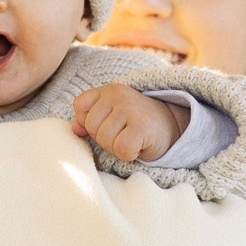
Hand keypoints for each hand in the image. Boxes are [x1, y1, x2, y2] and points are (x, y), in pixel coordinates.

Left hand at [70, 84, 187, 162]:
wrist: (171, 128)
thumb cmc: (135, 125)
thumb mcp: (111, 117)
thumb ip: (89, 120)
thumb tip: (74, 129)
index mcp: (108, 90)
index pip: (80, 106)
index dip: (89, 123)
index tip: (108, 125)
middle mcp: (119, 94)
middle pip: (91, 127)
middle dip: (104, 138)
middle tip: (123, 135)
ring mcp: (131, 108)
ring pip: (105, 139)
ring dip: (116, 148)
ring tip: (130, 140)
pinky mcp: (142, 125)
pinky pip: (121, 148)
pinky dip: (128, 154)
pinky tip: (138, 147)